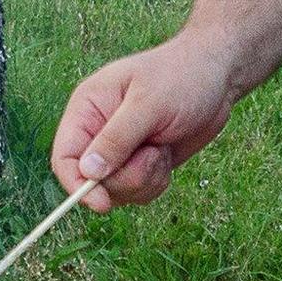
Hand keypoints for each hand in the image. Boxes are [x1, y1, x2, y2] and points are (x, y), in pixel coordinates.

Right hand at [52, 29, 234, 212]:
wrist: (216, 78)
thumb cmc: (181, 78)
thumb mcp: (148, 105)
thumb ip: (116, 138)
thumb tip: (88, 172)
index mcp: (87, 110)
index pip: (65, 156)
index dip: (75, 183)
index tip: (100, 202)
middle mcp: (98, 133)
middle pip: (92, 181)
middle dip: (125, 178)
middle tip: (152, 155)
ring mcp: (119, 152)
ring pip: (117, 191)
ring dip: (144, 180)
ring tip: (161, 148)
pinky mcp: (139, 165)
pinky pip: (137, 192)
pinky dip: (155, 182)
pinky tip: (165, 155)